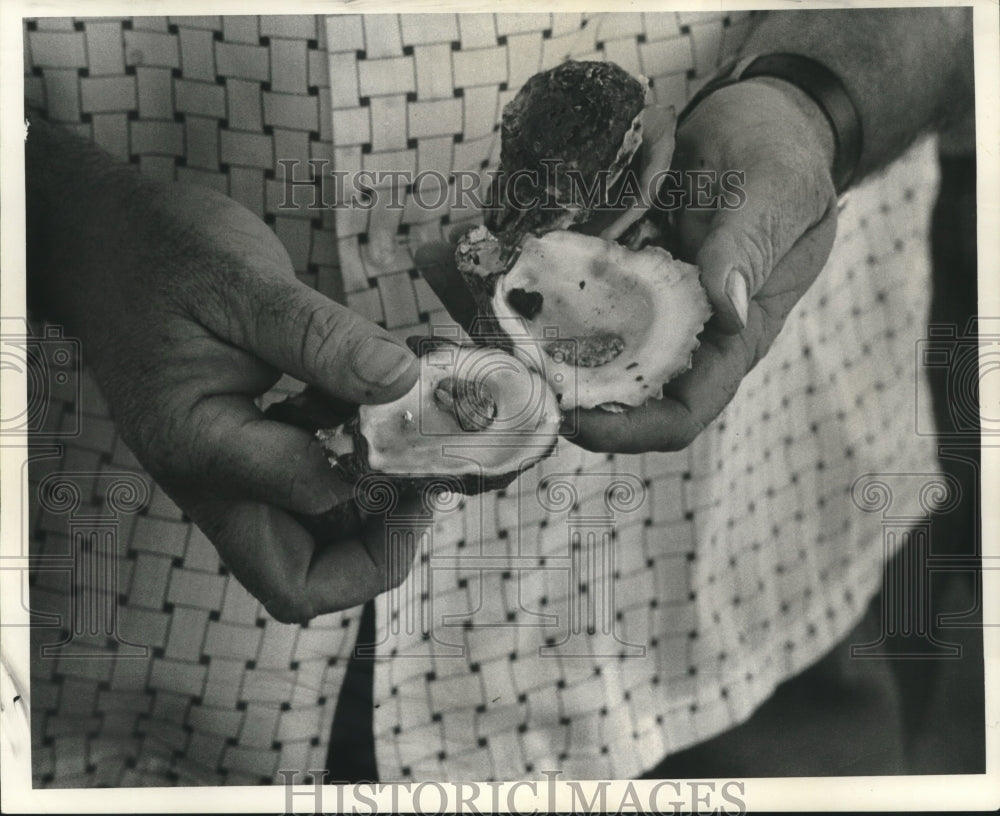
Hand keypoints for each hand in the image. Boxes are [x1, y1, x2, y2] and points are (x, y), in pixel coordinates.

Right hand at [36, 170, 422, 621]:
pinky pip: (302, 497)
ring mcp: (224, 474)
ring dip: (365, 516)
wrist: (107, 245)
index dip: (384, 474)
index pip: (313, 498)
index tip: (425, 424)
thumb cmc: (164, 256)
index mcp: (202, 445)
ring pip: (303, 549)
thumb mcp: (248, 282)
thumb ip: (323, 338)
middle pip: (297, 581)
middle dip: (375, 552)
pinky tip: (366, 410)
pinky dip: (348, 471)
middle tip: (419, 487)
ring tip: (403, 442)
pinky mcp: (240, 456)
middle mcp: (209, 480)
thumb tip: (400, 382)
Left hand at [418, 79, 837, 453]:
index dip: (629, 430)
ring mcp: (630, 296)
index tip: (575, 420)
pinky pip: (553, 273)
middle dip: (542, 377)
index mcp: (723, 340)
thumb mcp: (775, 198)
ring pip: (562, 330)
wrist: (758, 117)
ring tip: (450, 280)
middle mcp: (668, 329)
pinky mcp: (603, 260)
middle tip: (487, 360)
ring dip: (504, 318)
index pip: (679, 412)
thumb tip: (726, 312)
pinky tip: (456, 243)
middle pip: (603, 380)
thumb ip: (748, 250)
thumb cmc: (783, 162)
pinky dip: (507, 263)